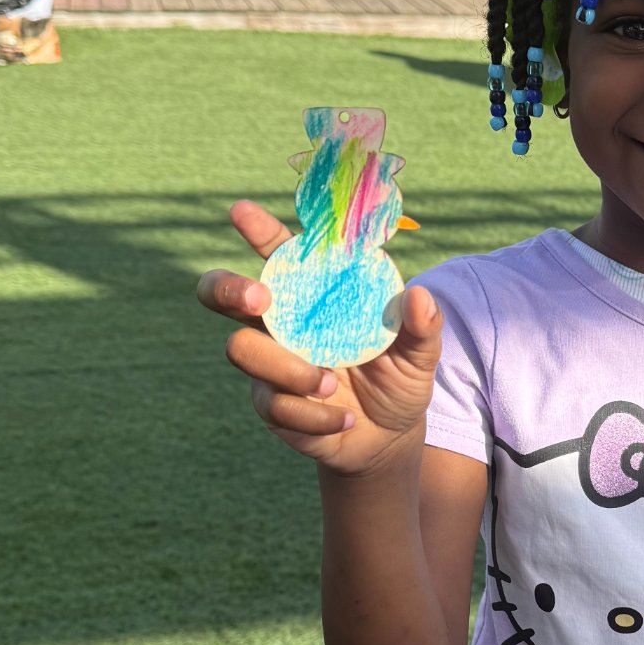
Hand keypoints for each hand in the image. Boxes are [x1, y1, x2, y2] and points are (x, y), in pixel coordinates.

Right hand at [196, 199, 441, 475]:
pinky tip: (344, 419)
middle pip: (222, 293)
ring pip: (243, 350)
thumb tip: (419, 298)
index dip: (258, 230)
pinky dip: (316, 415)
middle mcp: (280, 322)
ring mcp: (268, 363)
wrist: (390, 433)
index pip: (279, 254)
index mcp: (312, 294)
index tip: (242, 211)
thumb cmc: (399, 375)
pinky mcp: (271, 404)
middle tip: (259, 299)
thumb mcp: (420, 352)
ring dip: (289, 369)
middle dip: (228, 289)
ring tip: (332, 384)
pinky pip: (275, 405)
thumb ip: (421, 325)